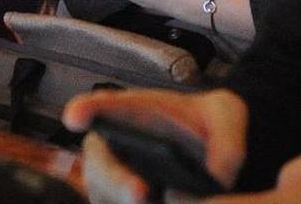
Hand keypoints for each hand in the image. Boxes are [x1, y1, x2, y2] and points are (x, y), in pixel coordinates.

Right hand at [63, 88, 246, 203]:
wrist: (211, 155)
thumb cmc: (208, 126)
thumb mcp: (226, 114)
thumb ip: (226, 138)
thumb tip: (218, 176)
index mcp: (130, 112)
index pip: (101, 106)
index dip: (84, 110)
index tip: (74, 116)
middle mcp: (113, 148)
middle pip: (100, 166)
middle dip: (116, 181)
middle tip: (141, 192)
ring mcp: (113, 183)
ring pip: (106, 198)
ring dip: (125, 201)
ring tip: (153, 201)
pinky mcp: (118, 202)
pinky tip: (163, 203)